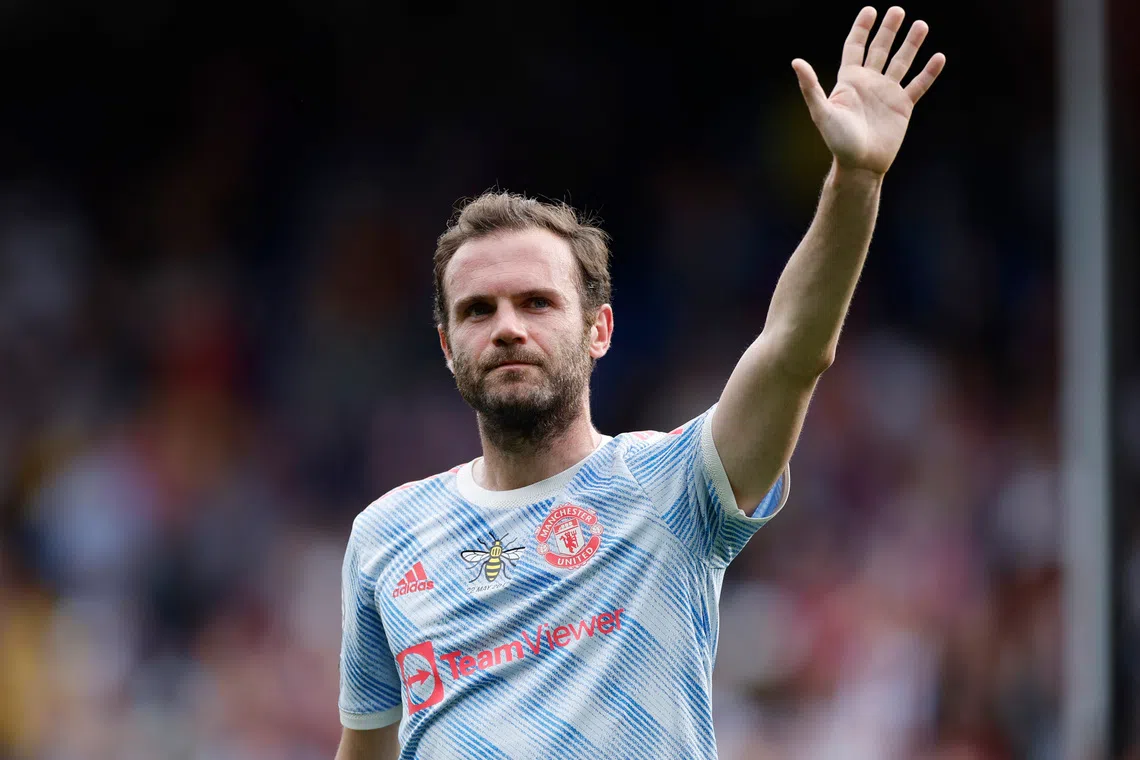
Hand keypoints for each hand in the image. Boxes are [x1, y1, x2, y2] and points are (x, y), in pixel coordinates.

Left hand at [792, 6, 944, 175]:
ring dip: (911, 44)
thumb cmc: (838, 141)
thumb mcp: (822, 112)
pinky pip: (918, 85)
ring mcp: (887, 93)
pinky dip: (929, 72)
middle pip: (880, 49)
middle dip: (889, 30)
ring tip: (921, 25)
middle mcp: (869, 82)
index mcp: (849, 80)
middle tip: (898, 10)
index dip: (862, 28)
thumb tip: (796, 62)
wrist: (860, 164)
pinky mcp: (903, 106)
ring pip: (901, 62)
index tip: (870, 10)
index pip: (855, 47)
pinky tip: (938, 57)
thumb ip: (811, 86)